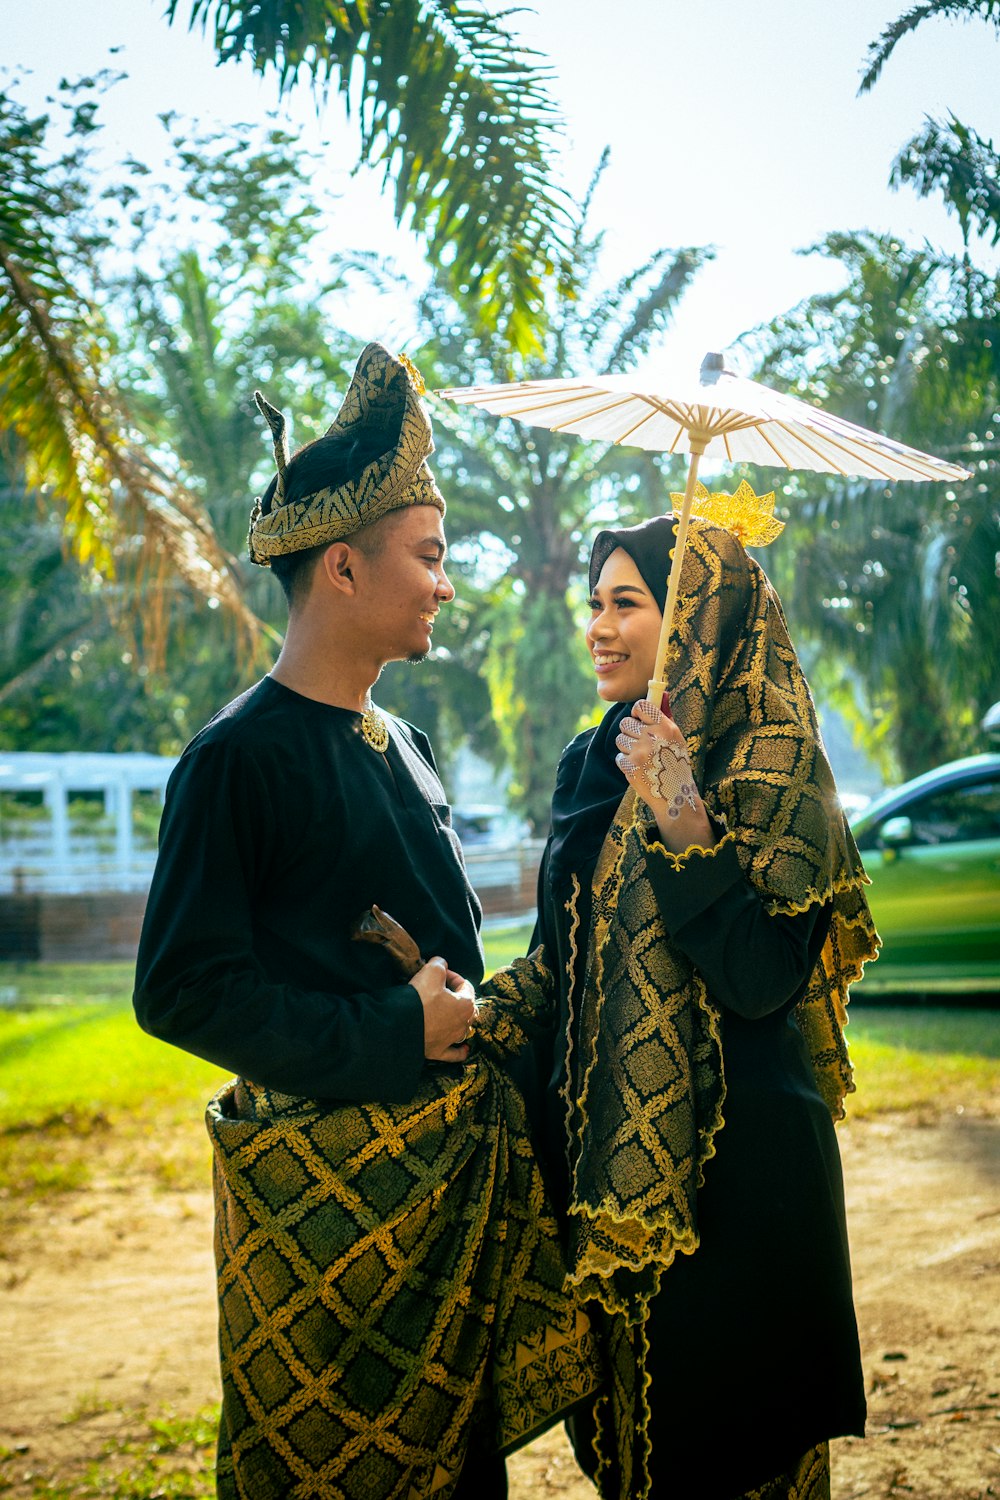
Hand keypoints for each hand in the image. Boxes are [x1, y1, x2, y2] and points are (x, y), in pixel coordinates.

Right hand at [410, 956, 476, 1061]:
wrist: (402, 1026)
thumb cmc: (420, 998)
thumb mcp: (431, 971)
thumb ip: (440, 963)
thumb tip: (441, 963)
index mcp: (466, 1004)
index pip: (465, 985)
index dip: (452, 975)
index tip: (440, 973)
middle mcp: (464, 1024)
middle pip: (468, 1007)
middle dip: (457, 997)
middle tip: (441, 990)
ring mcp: (452, 1039)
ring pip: (463, 1029)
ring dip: (459, 1020)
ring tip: (449, 1013)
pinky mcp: (439, 1051)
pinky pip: (455, 1053)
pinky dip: (461, 1050)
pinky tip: (465, 1049)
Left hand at [614, 698, 714, 851]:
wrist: (675, 796)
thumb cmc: (676, 763)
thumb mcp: (676, 739)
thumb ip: (664, 717)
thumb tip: (659, 694)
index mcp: (666, 727)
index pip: (641, 706)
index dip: (636, 711)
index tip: (639, 719)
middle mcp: (652, 737)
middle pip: (625, 723)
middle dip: (630, 732)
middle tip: (642, 743)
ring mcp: (640, 752)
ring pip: (619, 739)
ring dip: (627, 747)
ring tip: (641, 757)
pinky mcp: (629, 767)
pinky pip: (618, 756)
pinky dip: (625, 762)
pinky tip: (639, 768)